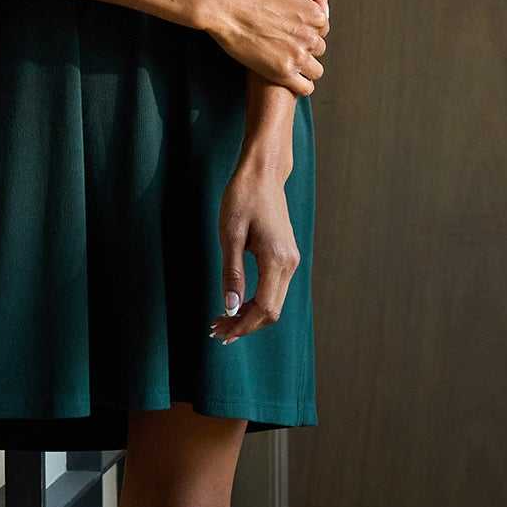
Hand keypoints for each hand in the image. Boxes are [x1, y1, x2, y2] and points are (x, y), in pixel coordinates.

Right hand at [200, 0, 329, 93]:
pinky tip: (288, 75)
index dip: (307, 26)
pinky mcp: (282, 73)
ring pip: (315, 70)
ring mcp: (296, 56)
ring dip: (304, 65)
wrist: (223, 6)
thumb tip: (325, 9)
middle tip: (283, 40)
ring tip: (286, 59)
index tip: (290, 25)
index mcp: (315, 14)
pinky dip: (301, 84)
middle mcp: (309, 36)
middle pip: (318, 48)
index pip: (322, 28)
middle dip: (304, 45)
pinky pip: (305, 88)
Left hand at [209, 156, 298, 341]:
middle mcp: (289, 263)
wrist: (263, 173)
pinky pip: (274, 289)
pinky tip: (237, 303)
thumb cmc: (243, 198)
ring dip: (250, 315)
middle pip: (271, 311)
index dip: (242, 325)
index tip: (219, 332)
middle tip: (216, 331)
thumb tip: (229, 308)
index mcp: (276, 259)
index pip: (263, 308)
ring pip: (274, 303)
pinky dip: (256, 302)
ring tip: (222, 320)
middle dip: (245, 325)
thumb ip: (232, 273)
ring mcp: (291, 260)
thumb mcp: (230, 235)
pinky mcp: (286, 256)